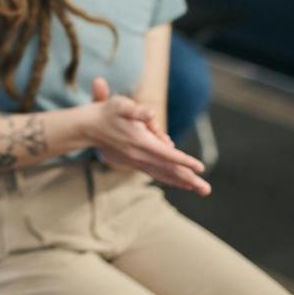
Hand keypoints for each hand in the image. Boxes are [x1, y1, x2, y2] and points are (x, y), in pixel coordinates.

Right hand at [88, 78, 209, 195]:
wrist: (86, 127)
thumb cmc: (106, 112)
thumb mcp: (120, 105)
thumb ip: (137, 110)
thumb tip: (151, 113)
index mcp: (139, 142)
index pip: (166, 154)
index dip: (183, 160)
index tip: (200, 167)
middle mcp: (139, 156)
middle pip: (168, 169)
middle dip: (188, 178)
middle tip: (206, 189)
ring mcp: (136, 161)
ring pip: (163, 174)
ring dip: (182, 182)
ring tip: (199, 190)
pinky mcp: (134, 162)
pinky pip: (155, 174)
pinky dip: (169, 179)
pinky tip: (181, 184)